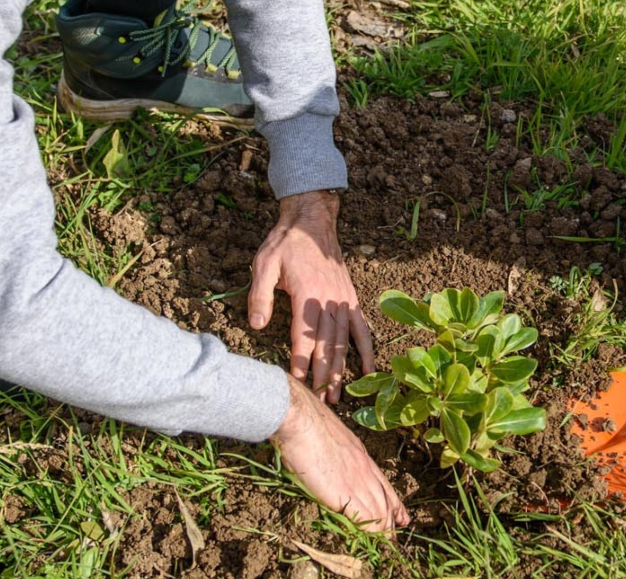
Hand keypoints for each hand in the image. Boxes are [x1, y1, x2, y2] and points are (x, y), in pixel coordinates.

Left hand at [248, 190, 373, 402]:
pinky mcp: (351, 298)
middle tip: (321, 403)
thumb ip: (260, 295)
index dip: (301, 362)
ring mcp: (343, 300)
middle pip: (328, 345)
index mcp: (307, 294)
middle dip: (324, 376)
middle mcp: (329, 300)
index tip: (298, 384)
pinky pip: (362, 327)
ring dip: (342, 369)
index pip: (303, 336)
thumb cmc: (285, 243)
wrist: (313, 221)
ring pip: (344, 341)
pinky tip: (369, 370)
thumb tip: (255, 325)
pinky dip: (367, 349)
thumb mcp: (264, 264)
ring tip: (339, 395)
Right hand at [272, 374, 408, 530]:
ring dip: (383, 528)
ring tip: (388, 542)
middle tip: (396, 534)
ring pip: (378, 510)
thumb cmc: (307, 423)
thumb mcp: (331, 436)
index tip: (400, 513)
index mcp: (360, 454)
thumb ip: (336, 452)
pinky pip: (363, 517)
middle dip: (391, 518)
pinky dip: (371, 531)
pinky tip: (374, 540)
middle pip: (384, 499)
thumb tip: (330, 460)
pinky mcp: (343, 493)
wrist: (301, 419)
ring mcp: (356, 480)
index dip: (393, 500)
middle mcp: (364, 468)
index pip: (383, 482)